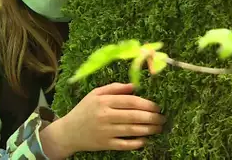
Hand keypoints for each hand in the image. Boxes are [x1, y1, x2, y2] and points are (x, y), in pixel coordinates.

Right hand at [42, 83, 164, 158]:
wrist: (68, 132)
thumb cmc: (84, 110)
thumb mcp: (95, 94)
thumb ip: (114, 88)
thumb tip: (134, 86)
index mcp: (103, 101)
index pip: (130, 101)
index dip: (146, 104)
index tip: (157, 106)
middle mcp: (105, 116)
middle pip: (134, 116)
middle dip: (152, 117)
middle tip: (162, 118)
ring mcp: (105, 131)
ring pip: (132, 130)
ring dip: (149, 129)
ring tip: (158, 128)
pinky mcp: (105, 144)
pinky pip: (125, 144)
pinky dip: (137, 143)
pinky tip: (145, 140)